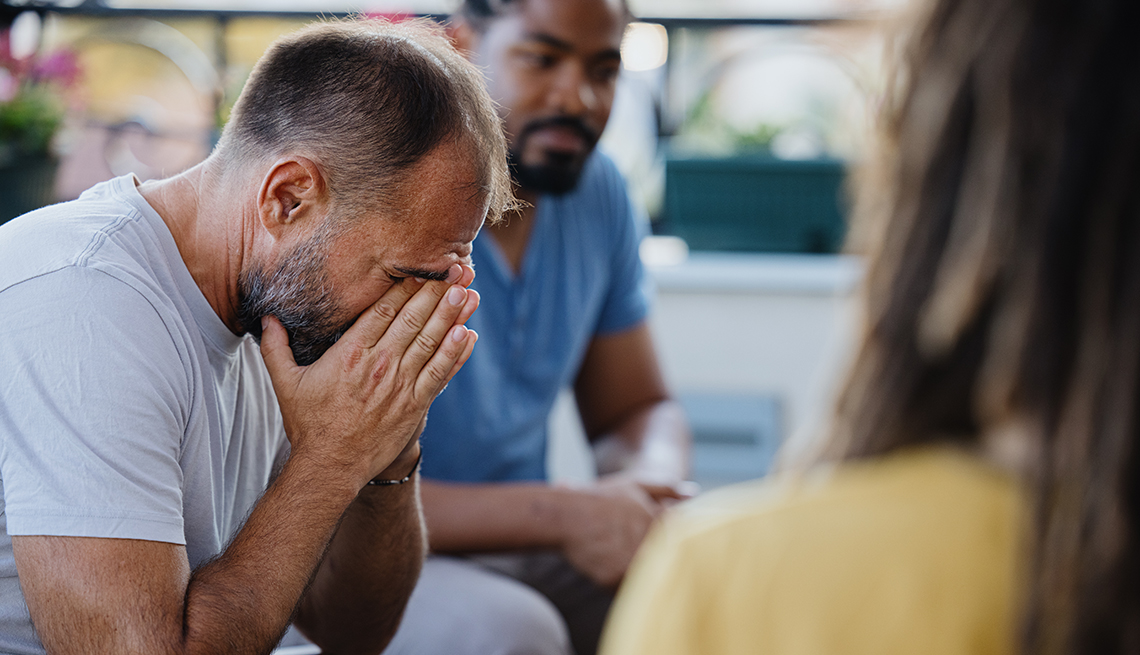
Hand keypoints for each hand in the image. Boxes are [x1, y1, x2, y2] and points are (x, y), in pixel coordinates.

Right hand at [260, 264, 478, 488]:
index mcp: (350, 354)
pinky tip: (468, 335)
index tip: (423, 266)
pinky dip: (455, 355)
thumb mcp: (285, 383)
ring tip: (469, 292)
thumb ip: (275, 347)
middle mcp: (378, 365)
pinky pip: (439, 375)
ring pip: (431, 343)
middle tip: (458, 269)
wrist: (330, 467)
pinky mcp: (414, 406)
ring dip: (452, 316)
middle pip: (413, 319)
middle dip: (437, 292)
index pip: (383, 310)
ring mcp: (399, 386)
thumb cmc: (308, 424)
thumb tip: (265, 317)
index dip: (406, 286)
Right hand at [557, 477, 673, 587]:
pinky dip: (617, 581)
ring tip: (614, 554)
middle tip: (628, 550)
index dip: (670, 544)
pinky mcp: (615, 577)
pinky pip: (623, 587)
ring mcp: (632, 560)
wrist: (565, 515)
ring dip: (635, 571)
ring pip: (644, 576)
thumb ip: (666, 488)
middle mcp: (649, 542)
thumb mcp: (634, 484)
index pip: (679, 540)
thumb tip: (693, 492)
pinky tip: (604, 563)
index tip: (658, 542)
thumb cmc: (599, 499)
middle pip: (662, 561)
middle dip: (652, 559)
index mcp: (658, 520)